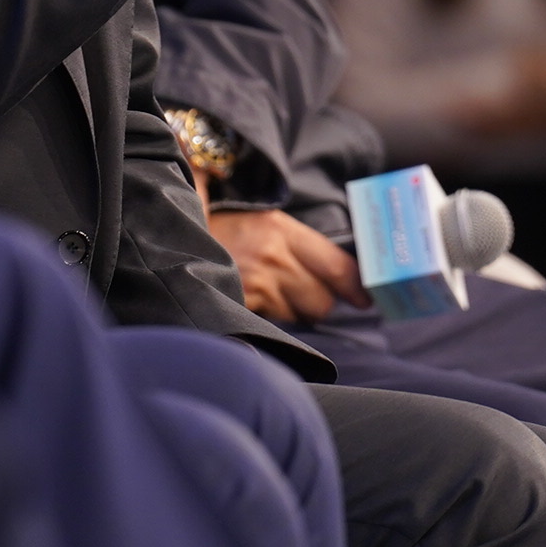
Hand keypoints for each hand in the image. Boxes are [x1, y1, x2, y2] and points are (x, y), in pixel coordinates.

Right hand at [209, 208, 367, 324]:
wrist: (178, 239)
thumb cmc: (229, 231)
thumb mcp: (268, 224)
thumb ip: (302, 247)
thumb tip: (343, 277)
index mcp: (283, 230)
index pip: (337, 266)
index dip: (357, 287)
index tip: (366, 298)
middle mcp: (273, 257)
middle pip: (323, 300)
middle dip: (320, 301)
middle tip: (307, 291)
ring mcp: (257, 284)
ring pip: (301, 316)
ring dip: (295, 310)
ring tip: (275, 291)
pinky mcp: (242, 305)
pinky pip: (277, 322)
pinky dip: (273, 316)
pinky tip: (259, 299)